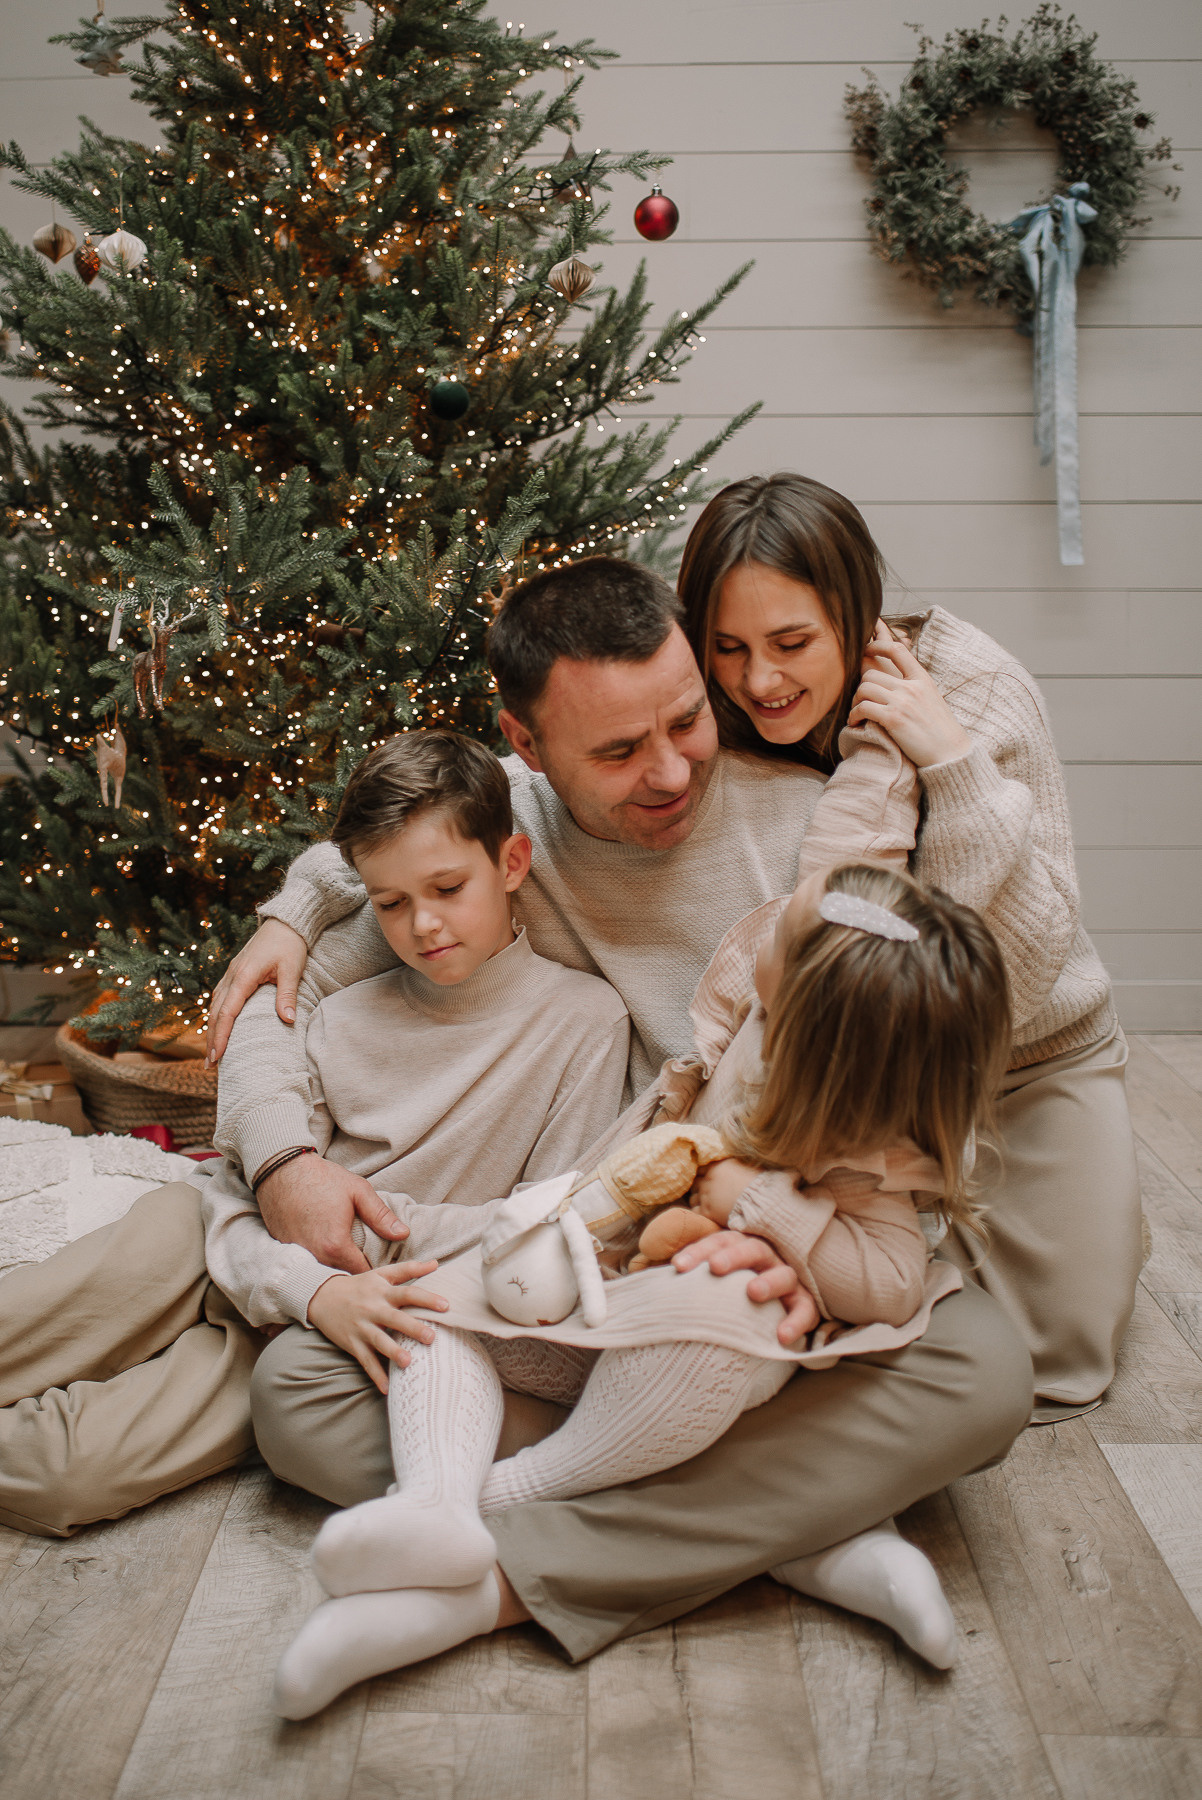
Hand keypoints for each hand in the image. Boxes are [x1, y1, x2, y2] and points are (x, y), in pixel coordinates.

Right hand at [206, 919, 309, 1064]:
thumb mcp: (291, 969)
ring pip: (215, 1006)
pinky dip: (217, 1015)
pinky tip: (218, 1027)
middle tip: (210, 1065)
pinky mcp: (234, 973)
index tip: (217, 1056)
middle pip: (216, 1013)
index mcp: (243, 976)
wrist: (285, 922)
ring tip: (212, 1053)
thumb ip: (287, 995)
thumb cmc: (290, 944)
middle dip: (212, 1039)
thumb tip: (288, 1021)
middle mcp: (232, 976)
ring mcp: (231, 974)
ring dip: (212, 1029)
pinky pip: (220, 998)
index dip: (221, 1036)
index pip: (227, 1012)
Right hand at [256, 1152, 408, 1274]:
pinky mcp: (285, 1250)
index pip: (362, 1273)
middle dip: (356, 1275)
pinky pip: (308, 1264)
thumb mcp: (358, 1192)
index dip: (375, 1272)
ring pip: (323, 1273)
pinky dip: (318, 1261)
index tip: (383, 1266)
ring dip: (336, 1269)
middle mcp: (314, 1256)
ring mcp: (297, 1255)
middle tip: (367, 1262)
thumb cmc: (321, 1178)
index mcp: (335, 1245)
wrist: (281, 1169)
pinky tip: (326, 1250)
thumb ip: (381, 1216)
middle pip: (342, 1278)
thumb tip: (403, 1234)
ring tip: (349, 1258)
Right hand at [307, 1262, 448, 1392]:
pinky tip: (387, 1389)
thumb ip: (409, 1269)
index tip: (446, 1306)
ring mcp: (362, 1328)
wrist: (321, 1296)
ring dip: (393, 1352)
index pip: (408, 1293)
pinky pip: (365, 1361)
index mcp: (383, 1292)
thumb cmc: (359, 1286)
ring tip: (408, 1363)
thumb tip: (436, 1263)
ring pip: (379, 1341)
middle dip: (412, 1328)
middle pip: (395, 1318)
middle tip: (431, 1337)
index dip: (426, 1298)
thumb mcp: (381, 1274)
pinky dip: (375, 1375)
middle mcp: (373, 1309)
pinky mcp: (352, 1343)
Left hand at [671, 1229, 819, 1345]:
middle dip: (732, 1256)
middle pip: (750, 1248)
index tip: (676, 1267)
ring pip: (783, 1274)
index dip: (698, 1251)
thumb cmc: (729, 1292)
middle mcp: (765, 1258)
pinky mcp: (804, 1303)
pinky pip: (805, 1310)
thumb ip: (683, 1279)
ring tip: (754, 1293)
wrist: (771, 1308)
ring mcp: (787, 1278)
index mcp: (739, 1246)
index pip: (717, 1241)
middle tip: (715, 1268)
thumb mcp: (708, 1281)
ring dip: (769, 1282)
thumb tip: (640, 1278)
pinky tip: (782, 1337)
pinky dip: (796, 1322)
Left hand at [691, 1158, 758, 1225]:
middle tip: (707, 1193)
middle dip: (699, 1187)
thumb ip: (732, 1165)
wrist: (760, 1203)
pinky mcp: (707, 1212)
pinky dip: (698, 1212)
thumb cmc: (758, 1184)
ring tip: (707, 1204)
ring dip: (698, 1200)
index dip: (704, 1175)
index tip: (708, 1180)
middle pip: (695, 1182)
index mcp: (717, 1166)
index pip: (701, 1169)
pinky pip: (695, 1211)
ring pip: (692, 1197)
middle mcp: (708, 1179)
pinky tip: (706, 1213)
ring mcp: (706, 1196)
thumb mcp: (745, 1166)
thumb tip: (733, 1165)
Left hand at [849, 627, 972, 769]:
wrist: (951, 753)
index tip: (866, 651)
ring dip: (855, 702)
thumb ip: (914, 687)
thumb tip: (894, 682)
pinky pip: (863, 708)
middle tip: (860, 701)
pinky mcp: (894, 719)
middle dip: (861, 687)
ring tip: (857, 714)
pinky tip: (855, 723)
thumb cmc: (940, 731)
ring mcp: (903, 702)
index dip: (877, 646)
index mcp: (923, 679)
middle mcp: (912, 687)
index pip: (897, 650)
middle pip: (871, 673)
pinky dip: (854, 715)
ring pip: (864, 688)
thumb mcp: (932, 699)